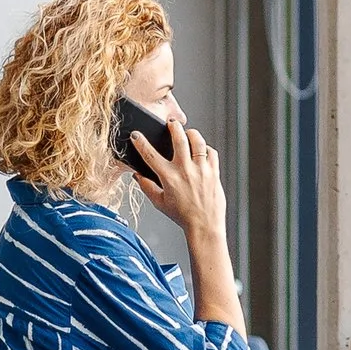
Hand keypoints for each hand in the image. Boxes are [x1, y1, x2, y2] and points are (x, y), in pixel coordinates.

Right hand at [130, 107, 228, 253]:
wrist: (205, 226)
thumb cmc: (183, 216)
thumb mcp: (159, 203)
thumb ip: (146, 187)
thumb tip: (137, 175)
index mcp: (169, 178)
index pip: (150, 155)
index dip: (140, 142)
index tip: (136, 135)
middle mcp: (186, 170)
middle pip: (179, 138)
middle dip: (173, 126)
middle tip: (171, 123)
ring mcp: (202, 170)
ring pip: (198, 141)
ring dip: (192, 133)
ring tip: (188, 133)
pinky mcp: (214, 172)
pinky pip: (211, 152)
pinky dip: (206, 148)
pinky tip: (201, 151)